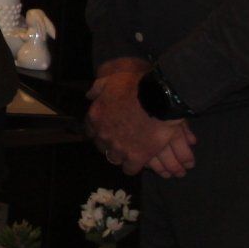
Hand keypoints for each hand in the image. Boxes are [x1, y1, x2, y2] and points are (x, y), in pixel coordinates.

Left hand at [86, 57, 195, 174]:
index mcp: (95, 116)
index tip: (108, 129)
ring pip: (115, 159)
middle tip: (122, 140)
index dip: (100, 130)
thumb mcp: (110, 78)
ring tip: (131, 151)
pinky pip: (130, 169)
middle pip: (102, 146)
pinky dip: (134, 166)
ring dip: (121, 155)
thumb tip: (91, 95)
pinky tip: (140, 161)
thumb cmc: (134, 84)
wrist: (158, 97)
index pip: (91, 130)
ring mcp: (119, 147)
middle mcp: (103, 134)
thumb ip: (98, 87)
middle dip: (110, 143)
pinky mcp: (137, 157)